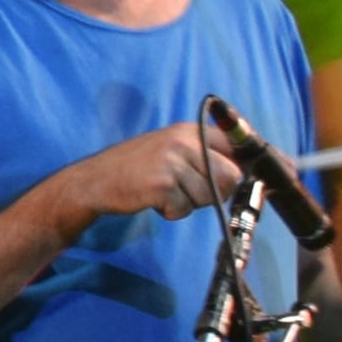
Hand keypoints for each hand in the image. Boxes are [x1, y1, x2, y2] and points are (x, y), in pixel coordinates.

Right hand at [56, 124, 235, 226]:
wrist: (95, 180)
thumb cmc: (137, 167)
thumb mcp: (172, 148)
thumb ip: (205, 153)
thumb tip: (245, 173)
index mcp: (191, 130)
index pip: (237, 145)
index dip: (243, 166)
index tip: (239, 176)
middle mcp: (184, 141)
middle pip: (230, 176)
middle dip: (215, 191)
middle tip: (190, 190)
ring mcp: (172, 162)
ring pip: (209, 196)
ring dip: (190, 202)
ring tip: (166, 192)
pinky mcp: (162, 185)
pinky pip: (185, 209)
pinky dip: (172, 211)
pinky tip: (154, 200)